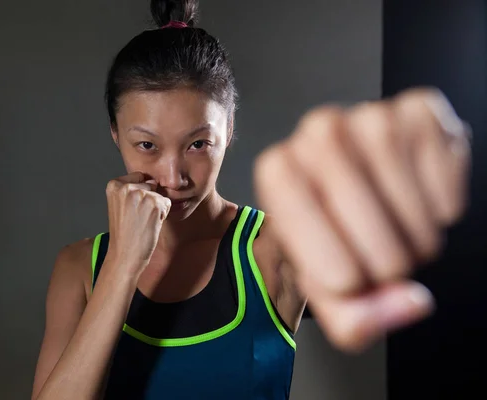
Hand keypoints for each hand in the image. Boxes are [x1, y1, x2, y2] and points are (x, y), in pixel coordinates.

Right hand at [105, 171, 171, 275]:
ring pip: (159, 194)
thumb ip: (131, 190)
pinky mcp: (155, 203)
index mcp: (114, 185)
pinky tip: (150, 224)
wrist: (125, 254)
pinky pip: (167, 203)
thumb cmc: (124, 233)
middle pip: (150, 185)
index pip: (139, 177)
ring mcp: (141, 194)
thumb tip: (154, 181)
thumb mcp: (119, 204)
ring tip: (143, 221)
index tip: (130, 209)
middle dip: (149, 199)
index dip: (140, 194)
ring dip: (156, 208)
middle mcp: (126, 186)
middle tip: (137, 217)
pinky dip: (163, 214)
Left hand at [254, 88, 470, 351]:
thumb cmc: (337, 242)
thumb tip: (411, 303)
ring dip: (418, 236)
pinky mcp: (418, 109)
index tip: (347, 282)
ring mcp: (369, 114)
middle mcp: (317, 131)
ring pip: (403, 189)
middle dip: (383, 259)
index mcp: (279, 169)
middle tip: (388, 266)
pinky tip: (427, 206)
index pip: (296, 215)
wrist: (365, 202)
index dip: (329, 262)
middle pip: (355, 206)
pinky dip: (444, 203)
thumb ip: (354, 319)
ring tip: (408, 239)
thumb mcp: (329, 292)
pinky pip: (442, 166)